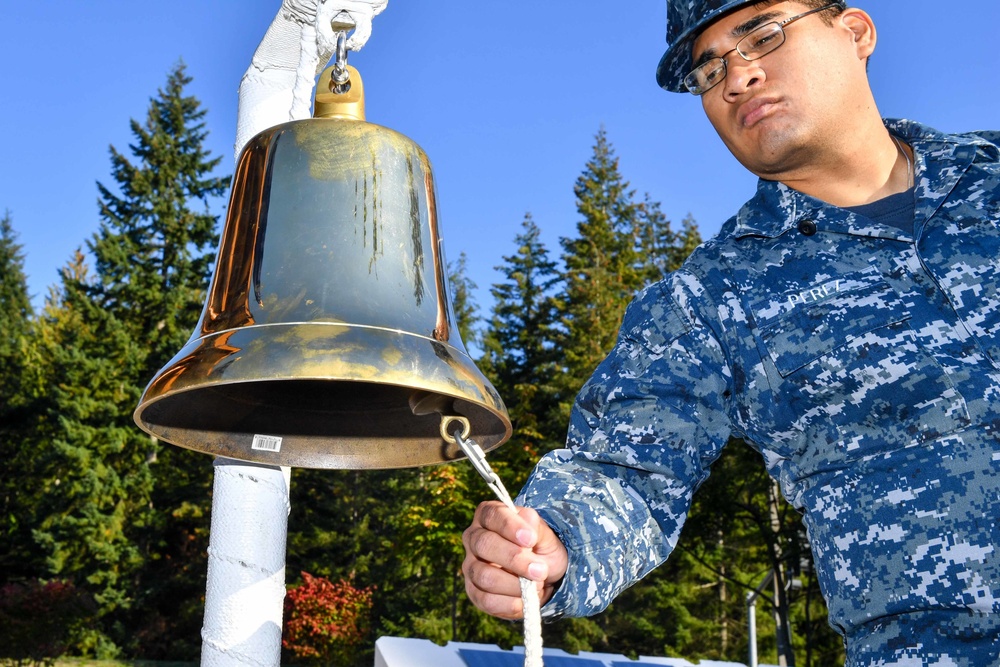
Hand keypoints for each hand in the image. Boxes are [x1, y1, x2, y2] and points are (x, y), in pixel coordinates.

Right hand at [462, 501, 567, 619]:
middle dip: (515, 559)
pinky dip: (509, 604)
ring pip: (484, 576)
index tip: (531, 539)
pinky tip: (525, 601)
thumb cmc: (540, 547)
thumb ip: (536, 527)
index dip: (510, 526)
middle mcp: (473, 538)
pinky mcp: (474, 591)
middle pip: (484, 545)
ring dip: (515, 585)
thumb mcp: (544, 534)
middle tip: (540, 570)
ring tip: (537, 585)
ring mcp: (470, 565)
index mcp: (488, 516)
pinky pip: (485, 600)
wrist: (543, 574)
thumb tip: (528, 523)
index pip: (492, 515)